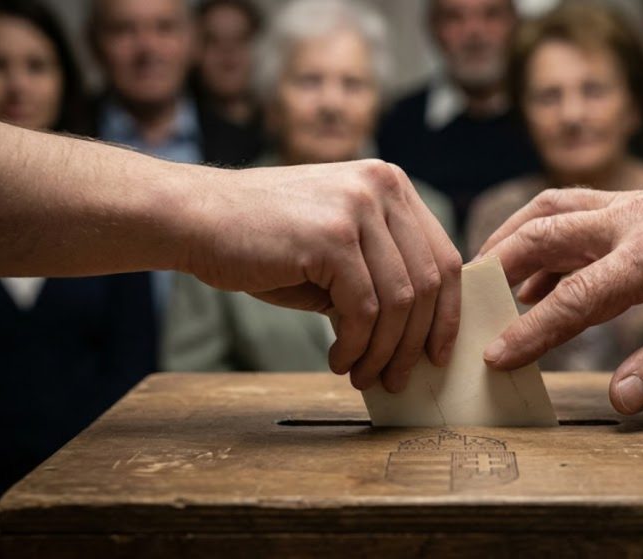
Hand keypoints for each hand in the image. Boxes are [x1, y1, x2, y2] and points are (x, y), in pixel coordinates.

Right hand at [178, 160, 461, 392]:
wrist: (196, 219)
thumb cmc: (264, 241)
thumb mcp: (337, 249)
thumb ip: (379, 274)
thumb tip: (417, 335)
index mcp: (391, 185)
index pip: (442, 256)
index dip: (446, 312)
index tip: (437, 353)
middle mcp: (382, 187)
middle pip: (429, 281)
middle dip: (416, 341)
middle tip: (398, 378)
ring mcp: (358, 207)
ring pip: (400, 301)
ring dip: (383, 351)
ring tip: (362, 376)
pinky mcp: (331, 237)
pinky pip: (365, 309)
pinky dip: (356, 345)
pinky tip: (338, 360)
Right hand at [477, 186, 642, 413]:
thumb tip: (620, 397)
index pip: (577, 295)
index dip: (532, 330)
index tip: (494, 355)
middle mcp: (634, 219)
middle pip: (545, 233)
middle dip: (497, 267)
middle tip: (467, 305)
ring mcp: (631, 204)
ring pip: (550, 208)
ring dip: (510, 239)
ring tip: (485, 279)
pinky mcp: (633, 203)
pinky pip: (570, 209)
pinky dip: (539, 236)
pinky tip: (534, 275)